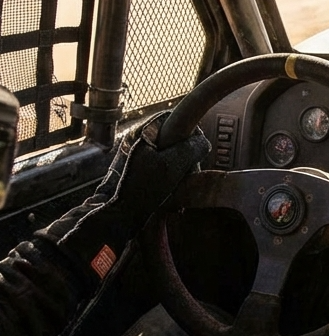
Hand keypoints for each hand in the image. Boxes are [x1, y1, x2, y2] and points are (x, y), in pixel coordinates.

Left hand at [39, 112, 209, 280]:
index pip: (172, 118)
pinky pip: (162, 168)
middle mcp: (136, 142)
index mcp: (141, 133)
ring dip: (180, 169)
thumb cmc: (142, 191)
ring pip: (170, 154)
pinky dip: (171, 178)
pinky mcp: (138, 172)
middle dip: (186, 155)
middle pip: (173, 137)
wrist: (119, 218)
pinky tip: (173, 191)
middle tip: (190, 170)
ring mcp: (136, 157)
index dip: (189, 130)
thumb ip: (192, 148)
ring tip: (181, 184)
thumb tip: (203, 142)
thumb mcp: (173, 165)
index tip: (197, 146)